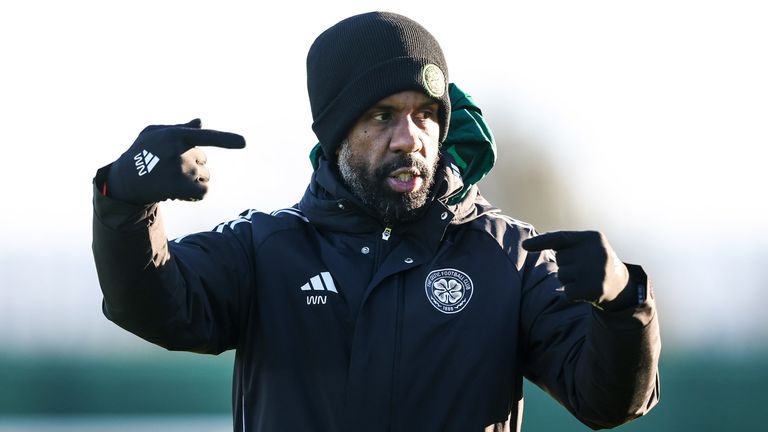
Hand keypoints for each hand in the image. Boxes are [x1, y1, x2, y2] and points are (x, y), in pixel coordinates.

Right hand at [106, 119, 245, 203]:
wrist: (126, 179)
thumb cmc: (142, 152)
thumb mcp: (155, 133)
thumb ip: (180, 128)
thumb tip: (201, 122)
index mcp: (176, 135)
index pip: (207, 137)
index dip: (227, 139)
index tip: (244, 142)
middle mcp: (181, 152)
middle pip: (203, 160)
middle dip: (192, 163)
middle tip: (169, 167)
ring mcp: (182, 171)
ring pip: (205, 176)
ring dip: (193, 179)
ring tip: (171, 179)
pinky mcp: (181, 188)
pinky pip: (203, 191)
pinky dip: (196, 193)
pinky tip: (180, 192)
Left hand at [522, 231, 629, 305]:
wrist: (620, 284)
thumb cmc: (593, 261)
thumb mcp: (584, 245)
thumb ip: (561, 242)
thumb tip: (527, 244)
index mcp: (593, 237)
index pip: (561, 237)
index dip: (541, 242)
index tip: (524, 246)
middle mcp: (596, 252)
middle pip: (560, 258)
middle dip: (567, 264)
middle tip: (583, 267)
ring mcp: (596, 271)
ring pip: (562, 275)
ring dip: (569, 279)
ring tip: (585, 278)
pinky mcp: (594, 289)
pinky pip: (567, 290)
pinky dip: (572, 292)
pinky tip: (585, 289)